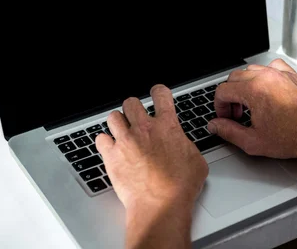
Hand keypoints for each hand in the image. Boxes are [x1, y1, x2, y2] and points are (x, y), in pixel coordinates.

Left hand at [95, 85, 207, 213]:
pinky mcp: (111, 156)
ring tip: (122, 131)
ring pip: (113, 116)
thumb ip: (186, 146)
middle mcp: (144, 129)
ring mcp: (126, 141)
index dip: (158, 92)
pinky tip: (110, 148)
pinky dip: (104, 142)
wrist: (161, 205)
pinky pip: (100, 138)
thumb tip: (183, 147)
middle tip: (136, 116)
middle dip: (133, 108)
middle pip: (131, 102)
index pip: (160, 95)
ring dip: (118, 122)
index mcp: (167, 126)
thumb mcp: (196, 160)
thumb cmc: (179, 187)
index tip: (157, 93)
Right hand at [207, 59, 296, 162]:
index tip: (225, 116)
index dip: (219, 106)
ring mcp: (281, 74)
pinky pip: (272, 67)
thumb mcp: (253, 141)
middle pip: (235, 78)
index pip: (223, 90)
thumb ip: (228, 131)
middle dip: (231, 96)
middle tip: (236, 114)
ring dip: (246, 85)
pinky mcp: (293, 75)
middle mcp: (267, 77)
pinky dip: (265, 76)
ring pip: (251, 70)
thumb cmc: (293, 138)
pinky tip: (267, 91)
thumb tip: (215, 125)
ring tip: (251, 105)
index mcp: (255, 91)